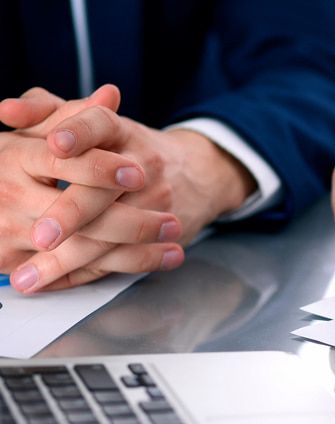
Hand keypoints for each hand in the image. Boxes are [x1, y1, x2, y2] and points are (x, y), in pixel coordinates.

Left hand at [8, 92, 254, 290]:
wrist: (197, 174)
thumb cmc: (130, 149)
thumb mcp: (96, 123)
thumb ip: (48, 112)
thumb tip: (8, 112)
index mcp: (121, 132)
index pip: (101, 125)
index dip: (78, 132)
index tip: (56, 145)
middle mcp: (141, 166)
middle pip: (103, 191)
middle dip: (71, 214)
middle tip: (40, 235)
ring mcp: (153, 203)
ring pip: (110, 235)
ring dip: (67, 259)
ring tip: (28, 275)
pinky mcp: (159, 235)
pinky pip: (120, 259)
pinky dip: (82, 274)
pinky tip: (50, 283)